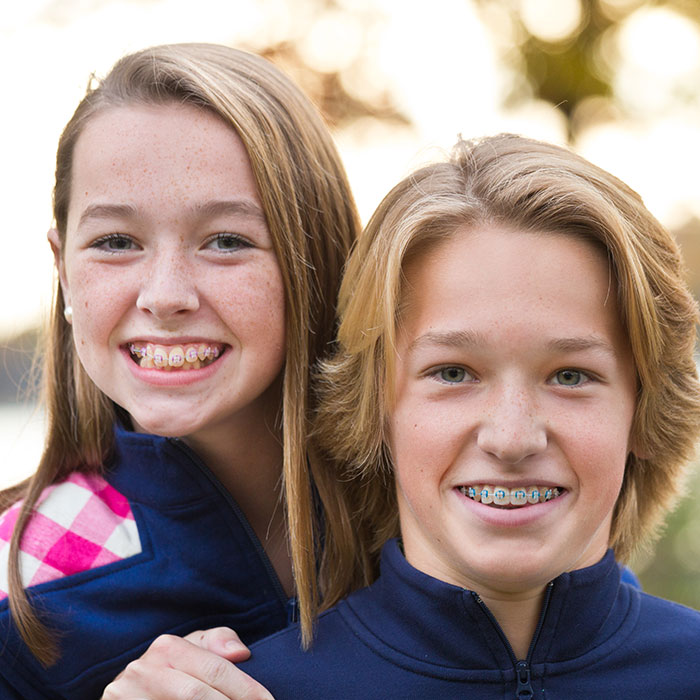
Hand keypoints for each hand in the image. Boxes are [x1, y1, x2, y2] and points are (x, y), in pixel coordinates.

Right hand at [101, 627, 273, 699]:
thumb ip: (216, 643)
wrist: (128, 695)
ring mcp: (126, 698)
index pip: (216, 670)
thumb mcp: (190, 651)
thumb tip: (241, 652)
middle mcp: (142, 671)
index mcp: (166, 648)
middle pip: (198, 696)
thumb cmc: (169, 673)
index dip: (247, 690)